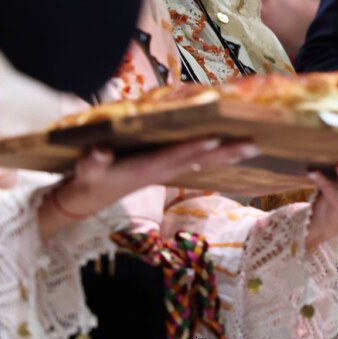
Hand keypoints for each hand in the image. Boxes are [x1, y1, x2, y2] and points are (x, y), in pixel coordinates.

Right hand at [39, 138, 258, 238]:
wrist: (87, 199)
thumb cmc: (87, 180)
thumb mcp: (84, 171)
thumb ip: (92, 161)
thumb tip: (99, 151)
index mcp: (144, 169)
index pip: (173, 157)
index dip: (192, 149)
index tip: (215, 139)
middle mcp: (161, 170)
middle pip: (198, 160)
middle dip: (225, 153)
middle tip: (253, 145)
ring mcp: (166, 172)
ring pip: (202, 162)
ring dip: (226, 156)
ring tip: (252, 148)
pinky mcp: (166, 171)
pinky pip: (195, 163)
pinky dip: (213, 157)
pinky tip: (230, 153)